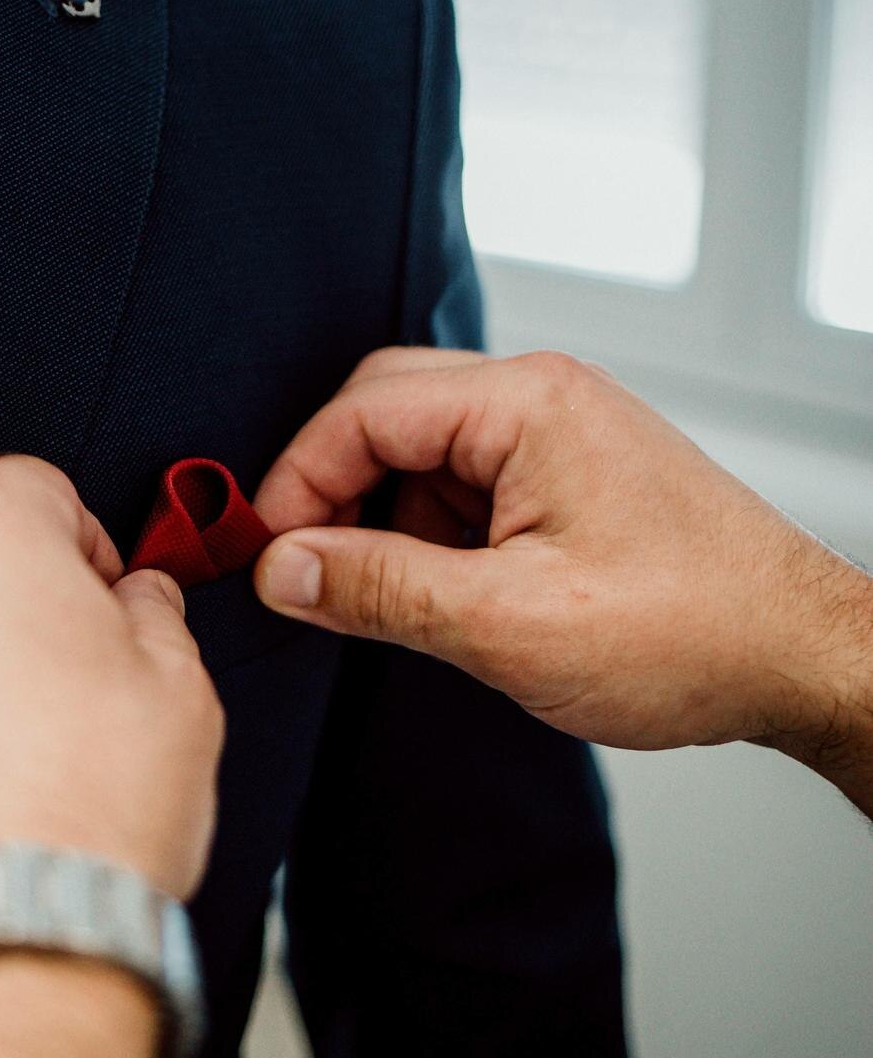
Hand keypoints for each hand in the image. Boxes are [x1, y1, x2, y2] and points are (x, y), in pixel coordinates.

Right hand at [253, 349, 872, 804]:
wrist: (798, 658)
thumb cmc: (691, 633)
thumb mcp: (509, 625)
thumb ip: (379, 589)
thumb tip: (279, 569)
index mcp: (528, 404)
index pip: (363, 412)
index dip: (295, 483)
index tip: (259, 556)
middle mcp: (542, 398)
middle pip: (384, 411)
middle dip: (329, 490)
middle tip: (297, 571)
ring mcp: (558, 434)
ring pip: (420, 452)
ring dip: (381, 520)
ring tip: (382, 603)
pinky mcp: (567, 476)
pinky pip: (465, 485)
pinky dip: (428, 537)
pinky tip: (437, 599)